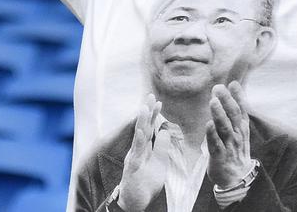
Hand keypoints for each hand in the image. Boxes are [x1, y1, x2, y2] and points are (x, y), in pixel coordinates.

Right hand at [117, 94, 169, 211]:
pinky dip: (138, 142)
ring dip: (141, 122)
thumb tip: (164, 131)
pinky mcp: (132, 169)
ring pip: (137, 138)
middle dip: (146, 112)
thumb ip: (161, 147)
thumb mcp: (158, 163)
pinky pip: (135, 154)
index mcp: (143, 149)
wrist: (134, 203)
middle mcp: (136, 150)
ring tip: (144, 108)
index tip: (158, 100)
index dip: (153, 115)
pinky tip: (141, 131)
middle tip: (150, 96)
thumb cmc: (145, 183)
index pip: (149, 128)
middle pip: (142, 128)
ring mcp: (133, 159)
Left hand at [206, 81, 253, 188]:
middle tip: (218, 88)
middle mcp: (237, 135)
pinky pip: (215, 144)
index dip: (238, 96)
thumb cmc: (236, 149)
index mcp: (242, 128)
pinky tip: (208, 124)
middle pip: (233, 115)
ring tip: (213, 102)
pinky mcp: (219, 156)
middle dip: (226, 101)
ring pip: (224, 128)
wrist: (237, 178)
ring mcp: (229, 145)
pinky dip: (212, 134)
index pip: (242, 109)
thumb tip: (233, 85)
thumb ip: (235, 108)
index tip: (232, 84)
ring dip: (219, 114)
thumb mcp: (239, 129)